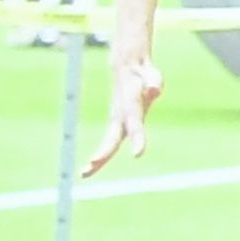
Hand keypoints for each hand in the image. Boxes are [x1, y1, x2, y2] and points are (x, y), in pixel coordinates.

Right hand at [82, 48, 160, 173]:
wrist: (126, 66)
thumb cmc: (143, 73)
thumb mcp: (152, 75)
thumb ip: (154, 82)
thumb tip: (155, 90)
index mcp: (131, 107)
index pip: (135, 125)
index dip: (137, 139)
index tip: (138, 155)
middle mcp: (121, 115)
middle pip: (112, 138)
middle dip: (104, 152)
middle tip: (92, 165)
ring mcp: (118, 120)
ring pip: (108, 142)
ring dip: (98, 158)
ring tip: (84, 173)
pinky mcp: (118, 123)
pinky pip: (110, 142)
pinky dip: (102, 155)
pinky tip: (93, 166)